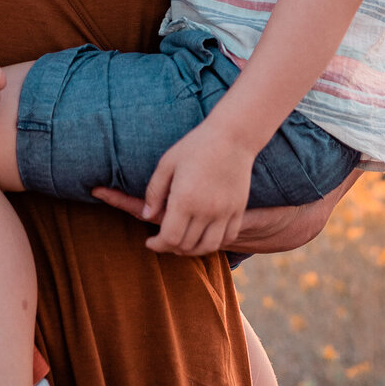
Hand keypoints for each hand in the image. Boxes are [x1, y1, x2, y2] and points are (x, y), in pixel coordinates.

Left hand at [139, 123, 256, 255]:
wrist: (233, 136)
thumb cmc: (195, 146)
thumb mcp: (167, 164)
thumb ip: (154, 192)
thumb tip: (146, 216)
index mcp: (184, 200)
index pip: (169, 238)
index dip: (158, 245)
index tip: (150, 242)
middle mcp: (206, 210)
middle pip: (186, 245)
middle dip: (171, 247)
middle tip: (163, 240)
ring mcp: (225, 212)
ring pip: (208, 246)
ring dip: (193, 249)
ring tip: (183, 242)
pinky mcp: (238, 209)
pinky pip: (227, 237)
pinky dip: (214, 242)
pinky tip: (204, 235)